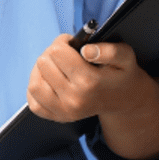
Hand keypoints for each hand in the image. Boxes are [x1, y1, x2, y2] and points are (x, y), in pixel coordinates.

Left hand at [27, 35, 153, 123]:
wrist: (124, 100)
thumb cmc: (121, 74)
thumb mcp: (125, 57)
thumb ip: (111, 51)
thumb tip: (87, 51)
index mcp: (89, 82)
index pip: (57, 52)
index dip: (63, 42)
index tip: (72, 45)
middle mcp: (74, 100)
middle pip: (44, 63)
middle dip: (53, 54)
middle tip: (66, 55)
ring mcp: (64, 111)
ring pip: (34, 83)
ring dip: (42, 70)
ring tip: (56, 67)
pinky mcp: (57, 117)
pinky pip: (33, 101)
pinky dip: (38, 87)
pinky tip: (50, 81)